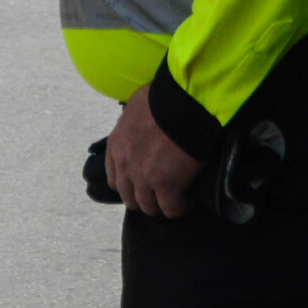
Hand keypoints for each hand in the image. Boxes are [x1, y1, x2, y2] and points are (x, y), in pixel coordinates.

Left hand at [104, 90, 201, 217]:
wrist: (184, 103)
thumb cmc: (164, 99)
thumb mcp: (134, 111)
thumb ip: (132, 127)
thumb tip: (140, 127)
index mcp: (116, 147)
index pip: (115, 180)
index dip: (132, 186)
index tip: (147, 184)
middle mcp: (125, 165)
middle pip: (130, 198)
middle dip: (147, 199)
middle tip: (165, 195)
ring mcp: (144, 177)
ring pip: (149, 207)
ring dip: (164, 205)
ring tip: (180, 199)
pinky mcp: (167, 185)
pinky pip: (172, 209)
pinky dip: (182, 207)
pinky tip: (192, 200)